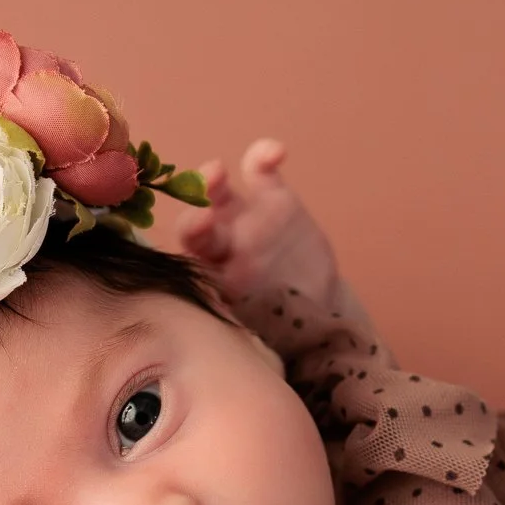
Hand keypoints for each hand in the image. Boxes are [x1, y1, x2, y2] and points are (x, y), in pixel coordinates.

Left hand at [160, 139, 340, 307]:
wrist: (313, 303)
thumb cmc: (277, 318)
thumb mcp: (258, 325)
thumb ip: (242, 323)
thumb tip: (219, 353)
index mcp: (212, 277)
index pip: (191, 265)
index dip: (190, 260)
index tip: (196, 250)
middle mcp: (220, 243)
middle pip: (198, 225)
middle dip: (193, 219)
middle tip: (199, 216)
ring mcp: (244, 218)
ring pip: (219, 194)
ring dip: (212, 180)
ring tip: (216, 172)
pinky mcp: (273, 198)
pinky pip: (261, 172)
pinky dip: (264, 156)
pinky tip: (276, 151)